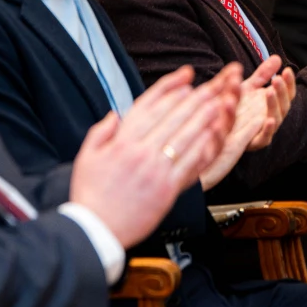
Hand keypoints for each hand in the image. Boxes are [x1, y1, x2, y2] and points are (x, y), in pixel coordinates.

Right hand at [70, 66, 237, 247]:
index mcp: (121, 141)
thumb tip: (116, 113)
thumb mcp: (86, 157)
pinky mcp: (168, 187)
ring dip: (205, 116)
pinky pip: (192, 161)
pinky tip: (216, 133)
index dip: (170, 87)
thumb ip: (101, 132)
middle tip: (212, 83)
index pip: (149, 105)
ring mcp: (155, 169)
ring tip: (220, 101)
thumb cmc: (91, 195)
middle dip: (195, 97)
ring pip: (186, 135)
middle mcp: (139, 151)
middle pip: (173, 116)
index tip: (186, 76)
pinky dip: (206, 145)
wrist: (95, 231)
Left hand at [198, 57, 290, 189]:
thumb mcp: (246, 88)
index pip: (286, 93)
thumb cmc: (231, 108)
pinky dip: (268, 130)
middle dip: (282, 92)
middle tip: (276, 79)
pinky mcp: (252, 144)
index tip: (287, 70)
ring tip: (270, 92)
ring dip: (275, 105)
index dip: (289, 83)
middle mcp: (270, 117)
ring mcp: (262, 131)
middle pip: (284, 105)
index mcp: (271, 105)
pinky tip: (268, 119)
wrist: (211, 131)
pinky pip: (264, 139)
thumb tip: (278, 58)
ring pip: (276, 120)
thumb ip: (262, 74)